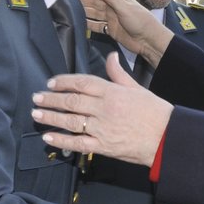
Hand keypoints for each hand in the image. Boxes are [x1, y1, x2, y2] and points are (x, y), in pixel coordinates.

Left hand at [33, 54, 171, 163]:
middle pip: (71, 101)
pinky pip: (78, 143)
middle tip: (36, 98)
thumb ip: (119, 74)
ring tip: (36, 114)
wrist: (167, 137)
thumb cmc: (154, 112)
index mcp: (112, 92)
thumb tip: (111, 57)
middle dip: (51, 99)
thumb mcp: (137, 88)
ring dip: (51, 117)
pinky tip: (48, 137)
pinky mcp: (103, 146)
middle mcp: (104, 108)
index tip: (51, 83)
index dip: (63, 82)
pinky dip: (62, 140)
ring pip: (70, 121)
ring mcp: (102, 128)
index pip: (82, 83)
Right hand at [76, 0, 172, 66]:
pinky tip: (79, 23)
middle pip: (93, 2)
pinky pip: (96, 25)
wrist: (150, 41)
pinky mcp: (111, 30)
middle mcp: (113, 6)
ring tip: (69, 10)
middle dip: (80, 0)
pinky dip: (88, 24)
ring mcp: (111, 18)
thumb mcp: (125, 8)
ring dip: (82, 11)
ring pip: (93, 13)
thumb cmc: (142, 22)